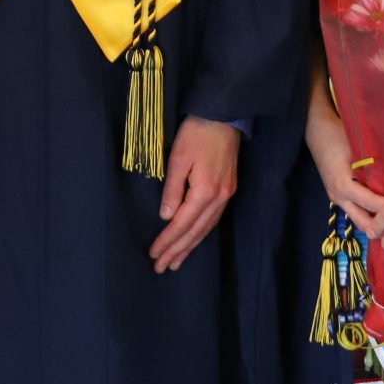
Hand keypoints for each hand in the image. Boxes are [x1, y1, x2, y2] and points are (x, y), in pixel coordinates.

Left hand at [150, 116, 240, 272]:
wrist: (224, 115)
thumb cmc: (197, 133)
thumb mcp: (178, 158)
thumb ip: (173, 189)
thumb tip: (166, 217)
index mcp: (205, 191)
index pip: (182, 224)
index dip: (168, 241)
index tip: (154, 255)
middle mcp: (219, 198)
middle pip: (196, 231)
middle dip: (178, 251)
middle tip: (162, 268)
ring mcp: (227, 194)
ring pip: (206, 228)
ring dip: (191, 246)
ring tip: (177, 261)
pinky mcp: (229, 189)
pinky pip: (214, 219)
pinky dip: (202, 233)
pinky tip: (194, 238)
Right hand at [304, 86, 382, 224]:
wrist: (317, 132)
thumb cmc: (338, 137)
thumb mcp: (358, 149)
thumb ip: (376, 164)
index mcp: (344, 185)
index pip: (371, 203)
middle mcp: (339, 197)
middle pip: (364, 224)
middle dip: (383, 227)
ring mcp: (337, 199)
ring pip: (359, 221)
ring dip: (376, 223)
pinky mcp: (338, 196)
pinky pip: (356, 211)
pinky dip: (370, 214)